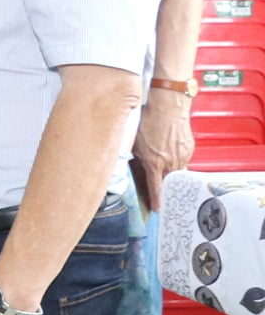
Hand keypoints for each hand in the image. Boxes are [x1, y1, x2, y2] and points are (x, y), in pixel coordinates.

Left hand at [133, 89, 195, 210]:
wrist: (168, 105)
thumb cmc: (148, 120)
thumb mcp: (133, 141)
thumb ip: (131, 156)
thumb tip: (125, 164)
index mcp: (155, 163)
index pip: (156, 188)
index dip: (157, 200)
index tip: (158, 209)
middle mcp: (170, 162)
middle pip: (169, 182)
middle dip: (165, 188)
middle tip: (161, 192)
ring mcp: (182, 156)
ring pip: (177, 172)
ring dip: (170, 174)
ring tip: (162, 169)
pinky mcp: (189, 148)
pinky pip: (183, 161)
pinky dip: (176, 161)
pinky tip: (168, 153)